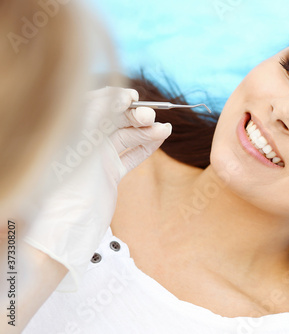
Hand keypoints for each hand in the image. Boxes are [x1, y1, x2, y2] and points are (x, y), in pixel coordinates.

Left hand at [23, 87, 170, 290]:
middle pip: (114, 119)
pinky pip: (130, 156)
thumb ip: (98, 116)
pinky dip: (146, 147)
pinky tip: (160, 139)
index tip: (132, 98)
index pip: (94, 103)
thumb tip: (121, 96)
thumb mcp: (81, 145)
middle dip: (135, 116)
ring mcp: (97, 159)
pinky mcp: (109, 174)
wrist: (66, 230)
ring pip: (126, 138)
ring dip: (147, 132)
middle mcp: (83, 141)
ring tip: (165, 130)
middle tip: (152, 117)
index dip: (114, 98)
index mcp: (70, 131)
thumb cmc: (66, 187)